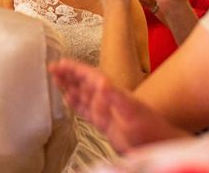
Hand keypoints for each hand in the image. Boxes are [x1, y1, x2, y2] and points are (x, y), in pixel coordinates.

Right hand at [50, 59, 184, 152]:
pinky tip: (67, 99)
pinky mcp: (103, 122)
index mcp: (111, 91)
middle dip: (68, 74)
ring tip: (55, 79)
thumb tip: (101, 81)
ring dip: (69, 86)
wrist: (157, 145)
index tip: (60, 63)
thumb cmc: (149, 128)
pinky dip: (74, 103)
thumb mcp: (132, 110)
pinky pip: (85, 109)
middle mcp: (106, 98)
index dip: (74, 68)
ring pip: (82, 94)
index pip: (89, 75)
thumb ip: (116, 96)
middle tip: (52, 68)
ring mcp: (104, 110)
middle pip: (83, 81)